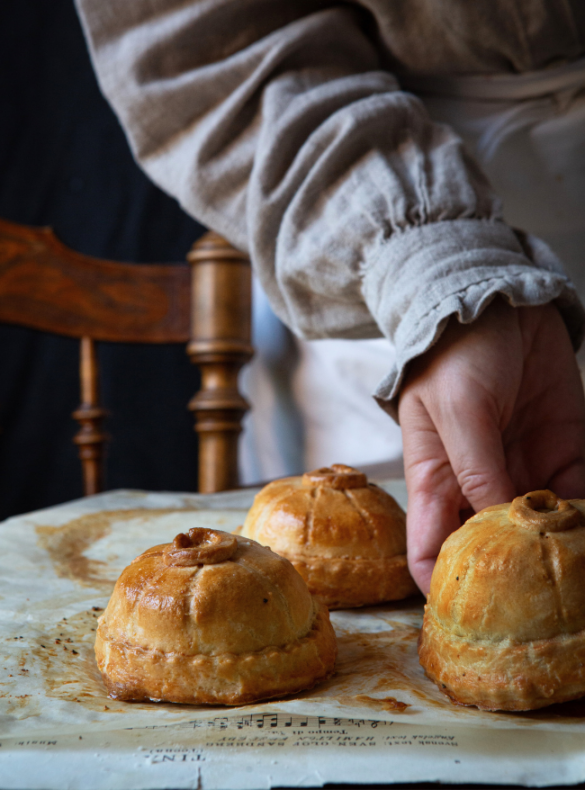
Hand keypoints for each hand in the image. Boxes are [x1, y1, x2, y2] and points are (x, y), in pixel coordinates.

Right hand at [398, 299, 584, 594]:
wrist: (501, 301)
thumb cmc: (456, 354)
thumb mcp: (458, 412)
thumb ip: (476, 470)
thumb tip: (497, 528)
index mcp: (437, 481)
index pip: (431, 551)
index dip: (444, 589)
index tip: (472, 623)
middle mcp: (480, 486)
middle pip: (492, 551)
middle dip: (515, 581)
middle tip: (544, 609)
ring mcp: (524, 471)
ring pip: (542, 532)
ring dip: (562, 554)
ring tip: (579, 574)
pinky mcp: (565, 453)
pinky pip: (580, 498)